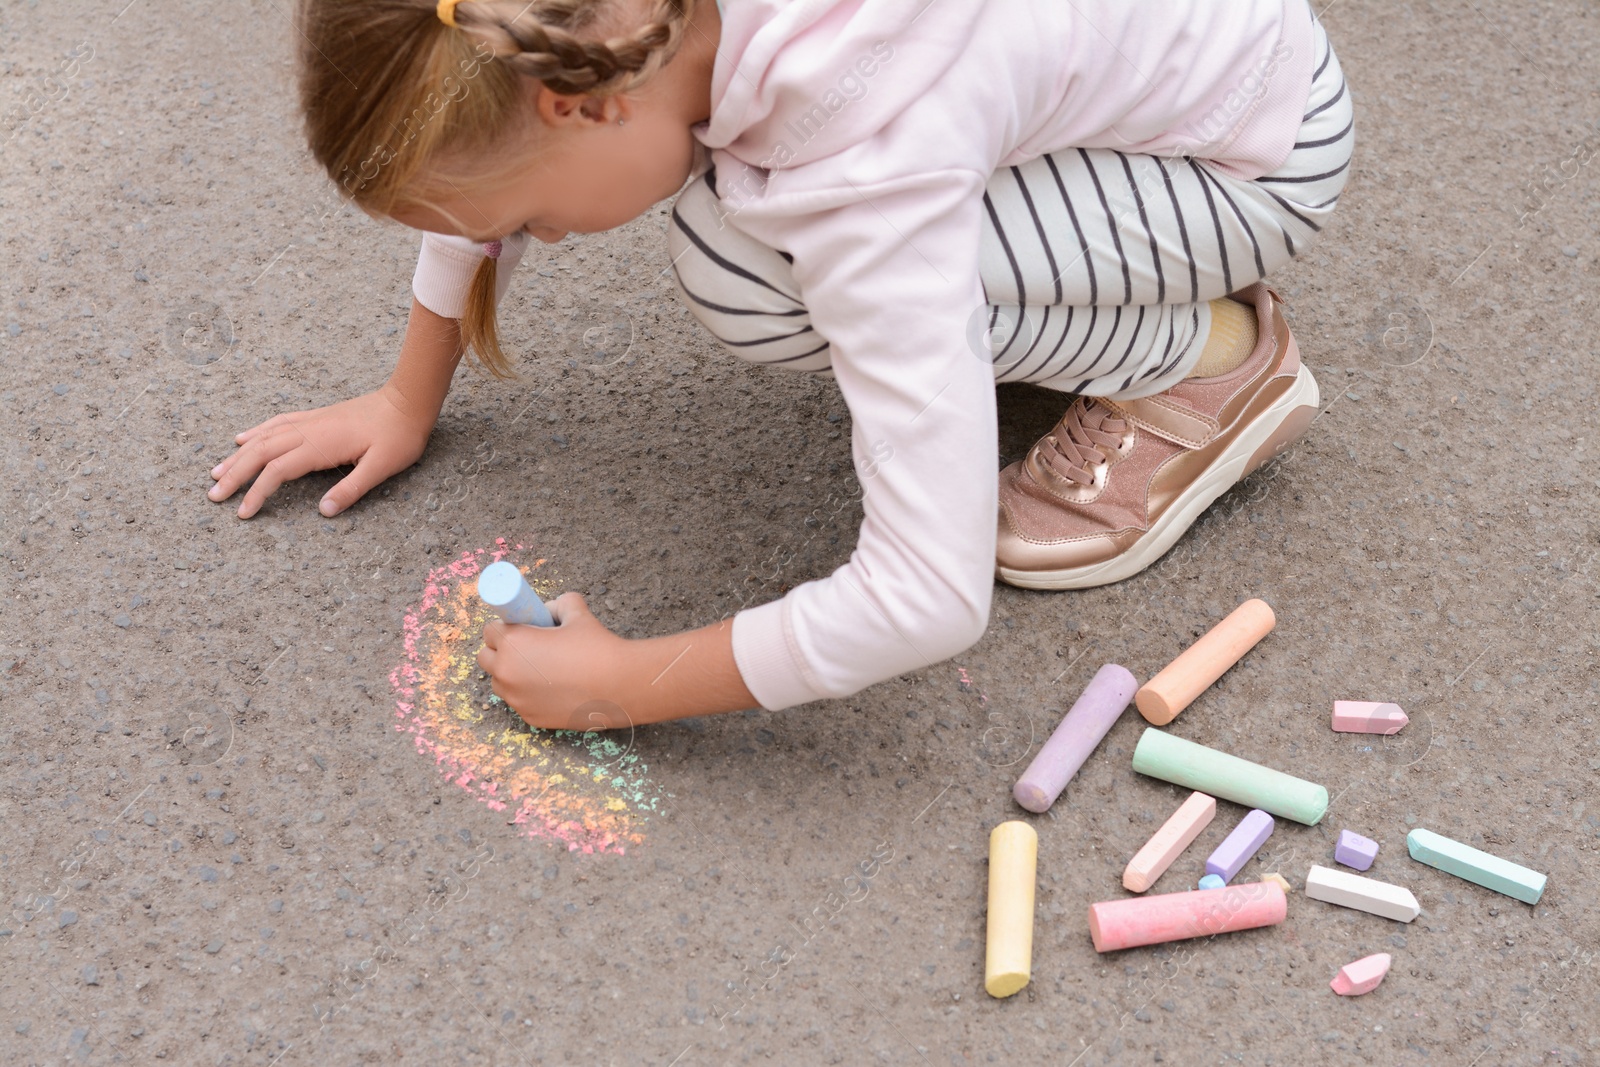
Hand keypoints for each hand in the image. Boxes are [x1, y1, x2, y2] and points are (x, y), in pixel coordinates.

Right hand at [208, 384, 435, 517]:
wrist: (408, 402)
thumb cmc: (398, 436)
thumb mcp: (382, 467)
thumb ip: (352, 489)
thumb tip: (324, 511)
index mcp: (320, 446)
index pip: (277, 471)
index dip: (256, 492)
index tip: (242, 513)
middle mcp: (308, 431)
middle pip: (260, 453)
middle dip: (234, 474)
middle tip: (213, 494)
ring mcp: (311, 421)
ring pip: (264, 437)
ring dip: (239, 454)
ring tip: (216, 470)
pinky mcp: (316, 416)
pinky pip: (278, 423)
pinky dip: (257, 432)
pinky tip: (243, 438)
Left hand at [477, 594, 637, 730]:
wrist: (620, 685)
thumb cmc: (597, 648)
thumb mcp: (577, 614)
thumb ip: (559, 605)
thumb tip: (550, 609)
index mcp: (513, 643)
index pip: (489, 631)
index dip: (504, 627)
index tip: (519, 628)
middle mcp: (507, 673)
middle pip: (485, 658)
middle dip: (500, 651)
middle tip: (525, 648)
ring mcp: (517, 699)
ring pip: (500, 683)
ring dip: (511, 674)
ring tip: (540, 669)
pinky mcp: (530, 718)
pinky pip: (519, 702)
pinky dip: (528, 694)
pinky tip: (552, 688)